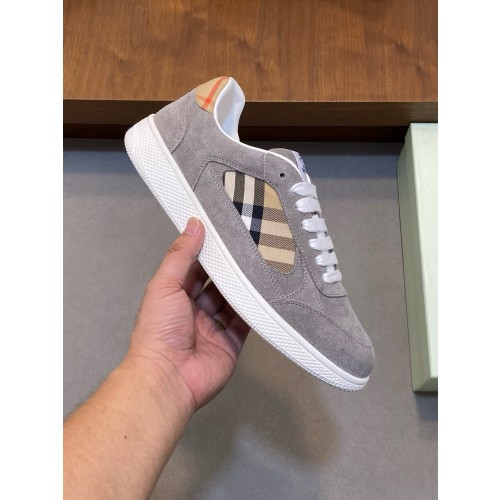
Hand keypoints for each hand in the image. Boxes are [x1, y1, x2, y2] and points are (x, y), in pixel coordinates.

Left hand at [128, 217, 249, 412]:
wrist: (168, 377)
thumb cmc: (157, 334)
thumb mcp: (165, 285)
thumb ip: (180, 255)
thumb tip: (192, 226)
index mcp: (175, 297)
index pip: (195, 268)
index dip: (208, 253)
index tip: (223, 236)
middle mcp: (193, 312)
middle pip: (217, 285)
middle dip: (230, 271)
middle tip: (247, 251)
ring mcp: (212, 328)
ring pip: (232, 302)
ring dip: (243, 289)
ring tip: (258, 269)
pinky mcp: (229, 344)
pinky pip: (245, 323)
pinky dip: (254, 311)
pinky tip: (262, 297)